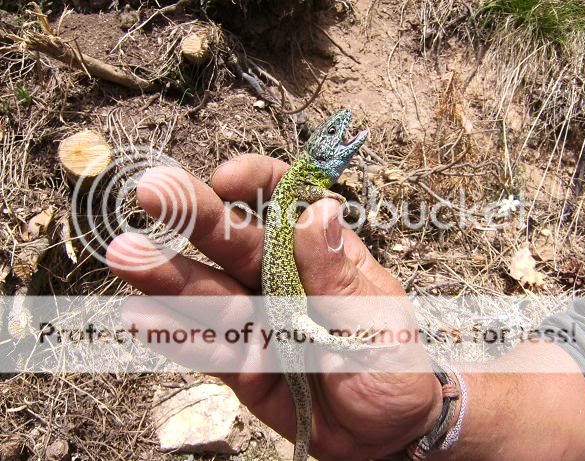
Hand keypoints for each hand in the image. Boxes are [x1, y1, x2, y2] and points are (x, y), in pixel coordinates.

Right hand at [106, 155, 440, 460]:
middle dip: (195, 217)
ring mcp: (258, 321)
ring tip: (127, 256)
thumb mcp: (375, 321)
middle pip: (235, 242)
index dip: (255, 184)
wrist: (383, 435)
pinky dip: (176, 334)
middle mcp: (282, 279)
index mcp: (321, 255)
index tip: (227, 179)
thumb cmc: (392, 367)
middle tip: (153, 194)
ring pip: (209, 292)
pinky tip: (142, 315)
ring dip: (169, 274)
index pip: (285, 204)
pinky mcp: (242, 364)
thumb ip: (338, 276)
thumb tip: (318, 214)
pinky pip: (206, 347)